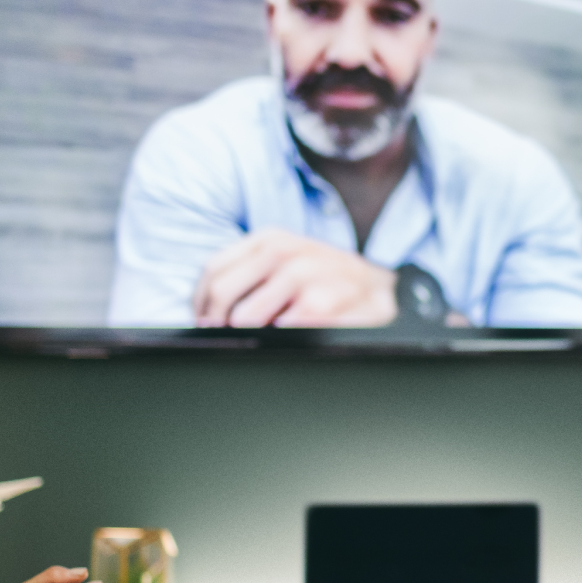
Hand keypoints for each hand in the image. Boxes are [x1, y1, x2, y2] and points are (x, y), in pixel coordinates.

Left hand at [193, 230, 397, 327]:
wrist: (381, 291)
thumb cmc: (326, 282)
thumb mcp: (289, 262)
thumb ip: (251, 275)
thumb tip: (207, 309)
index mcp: (270, 239)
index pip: (213, 270)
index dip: (200, 302)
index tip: (205, 323)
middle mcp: (284, 251)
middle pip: (221, 293)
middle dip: (217, 323)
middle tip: (224, 339)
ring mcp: (304, 275)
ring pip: (245, 317)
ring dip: (245, 336)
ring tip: (258, 342)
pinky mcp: (321, 303)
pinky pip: (278, 332)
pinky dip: (276, 343)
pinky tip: (287, 341)